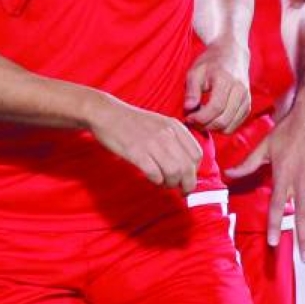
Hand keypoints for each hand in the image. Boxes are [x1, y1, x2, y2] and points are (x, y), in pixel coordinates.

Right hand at [88, 93, 202, 193]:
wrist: (107, 113)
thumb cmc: (132, 122)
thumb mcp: (160, 123)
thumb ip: (175, 139)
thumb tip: (186, 164)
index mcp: (175, 126)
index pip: (197, 154)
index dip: (195, 170)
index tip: (188, 177)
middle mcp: (167, 134)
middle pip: (188, 167)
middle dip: (187, 184)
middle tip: (181, 190)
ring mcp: (152, 143)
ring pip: (174, 172)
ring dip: (171, 183)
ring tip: (165, 184)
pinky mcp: (136, 152)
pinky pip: (154, 173)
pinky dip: (157, 181)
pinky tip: (153, 178)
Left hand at [184, 37, 250, 132]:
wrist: (232, 54)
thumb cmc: (211, 62)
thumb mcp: (196, 71)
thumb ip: (191, 90)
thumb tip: (188, 108)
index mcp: (226, 80)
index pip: (215, 107)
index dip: (200, 118)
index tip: (188, 118)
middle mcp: (239, 91)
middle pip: (223, 120)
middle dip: (205, 126)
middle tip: (193, 121)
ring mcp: (246, 99)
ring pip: (229, 126)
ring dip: (212, 128)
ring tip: (201, 119)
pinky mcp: (247, 106)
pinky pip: (234, 126)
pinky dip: (222, 127)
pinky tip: (212, 118)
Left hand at [227, 89, 304, 252]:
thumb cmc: (290, 127)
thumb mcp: (266, 145)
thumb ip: (248, 163)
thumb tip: (228, 175)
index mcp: (284, 175)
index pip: (276, 205)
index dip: (274, 224)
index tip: (273, 243)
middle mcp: (304, 180)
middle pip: (303, 213)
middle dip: (304, 238)